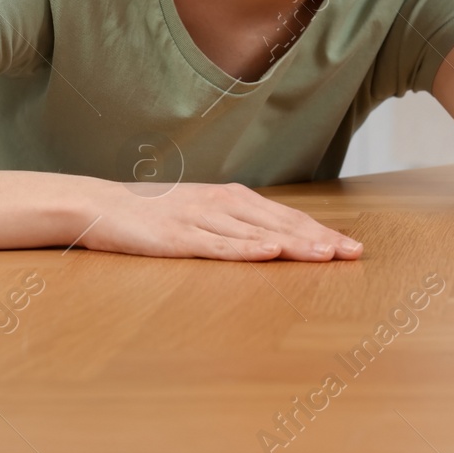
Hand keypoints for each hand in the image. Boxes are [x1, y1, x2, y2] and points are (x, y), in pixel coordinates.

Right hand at [76, 180, 363, 261]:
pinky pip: (219, 245)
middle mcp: (222, 203)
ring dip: (294, 243)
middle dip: (320, 238)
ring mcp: (201, 218)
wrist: (101, 205)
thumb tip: (271, 238)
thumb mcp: (200, 213)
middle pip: (281, 222)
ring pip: (257, 232)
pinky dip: (247, 248)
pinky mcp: (179, 237)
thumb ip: (233, 223)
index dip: (320, 231)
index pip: (286, 216)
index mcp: (231, 198)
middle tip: (353, 253)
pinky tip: (270, 252)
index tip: (350, 246)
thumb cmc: (152, 214)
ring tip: (326, 254)